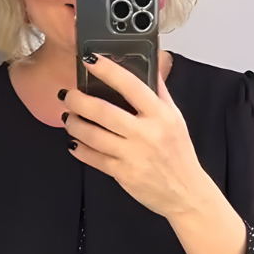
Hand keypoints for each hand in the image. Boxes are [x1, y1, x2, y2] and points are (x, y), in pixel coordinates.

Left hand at [61, 54, 210, 216]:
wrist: (185, 193)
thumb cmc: (179, 155)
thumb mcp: (175, 119)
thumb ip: (160, 92)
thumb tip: (152, 63)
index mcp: (160, 115)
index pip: (130, 85)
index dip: (107, 70)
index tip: (90, 61)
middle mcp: (146, 134)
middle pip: (103, 111)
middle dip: (79, 100)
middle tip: (69, 95)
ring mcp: (133, 155)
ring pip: (93, 135)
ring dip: (75, 124)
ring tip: (69, 118)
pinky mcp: (123, 174)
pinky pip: (94, 159)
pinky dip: (80, 149)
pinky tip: (74, 142)